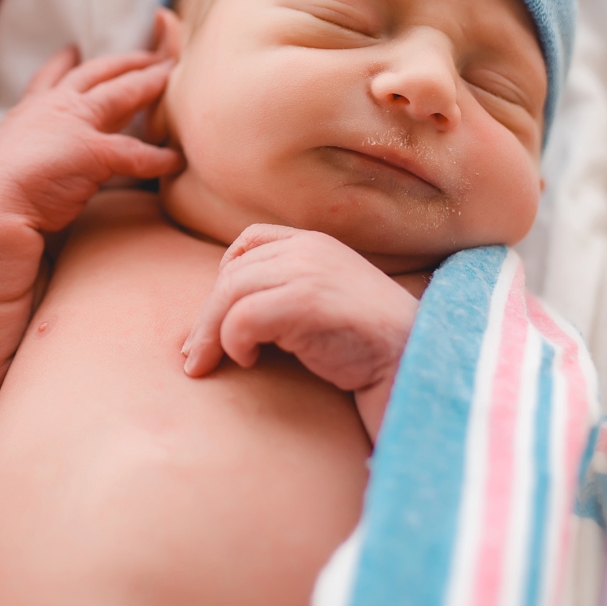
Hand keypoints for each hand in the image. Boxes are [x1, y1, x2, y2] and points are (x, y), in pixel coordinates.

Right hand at [0, 46, 182, 235]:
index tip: (72, 51)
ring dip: (150, 84)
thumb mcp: (2, 166)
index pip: (49, 79)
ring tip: (171, 76)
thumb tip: (18, 172)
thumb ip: (19, 159)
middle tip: (150, 55)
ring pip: (123, 95)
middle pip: (97, 74)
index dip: (62, 64)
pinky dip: (160, 158)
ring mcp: (75, 127)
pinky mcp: (95, 153)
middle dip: (126, 61)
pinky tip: (176, 160)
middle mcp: (52, 110)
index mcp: (28, 113)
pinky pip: (138, 154)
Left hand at [180, 225, 420, 439]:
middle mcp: (310, 249)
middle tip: (193, 357)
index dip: (223, 276)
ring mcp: (309, 271)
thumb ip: (287, 286)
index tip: (215, 314)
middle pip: (231, 273)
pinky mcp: (307, 301)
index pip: (249, 241)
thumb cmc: (365, 342)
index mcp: (315, 242)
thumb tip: (225, 308)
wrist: (413, 364)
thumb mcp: (324, 297)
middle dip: (205, 317)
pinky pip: (244, 317)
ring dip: (211, 334)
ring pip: (230, 294)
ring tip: (211, 363)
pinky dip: (234, 341)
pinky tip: (249, 360)